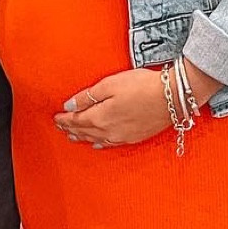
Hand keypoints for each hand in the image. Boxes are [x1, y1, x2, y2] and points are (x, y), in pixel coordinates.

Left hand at [56, 69, 172, 148]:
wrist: (172, 97)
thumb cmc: (142, 86)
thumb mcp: (110, 84)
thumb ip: (88, 96)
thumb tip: (68, 106)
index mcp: (100, 117)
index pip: (76, 120)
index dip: (64, 119)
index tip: (55, 118)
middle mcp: (108, 130)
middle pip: (84, 131)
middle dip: (70, 129)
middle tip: (60, 127)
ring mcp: (122, 136)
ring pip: (96, 139)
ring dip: (82, 137)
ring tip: (72, 136)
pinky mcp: (134, 137)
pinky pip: (110, 144)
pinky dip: (99, 144)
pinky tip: (97, 144)